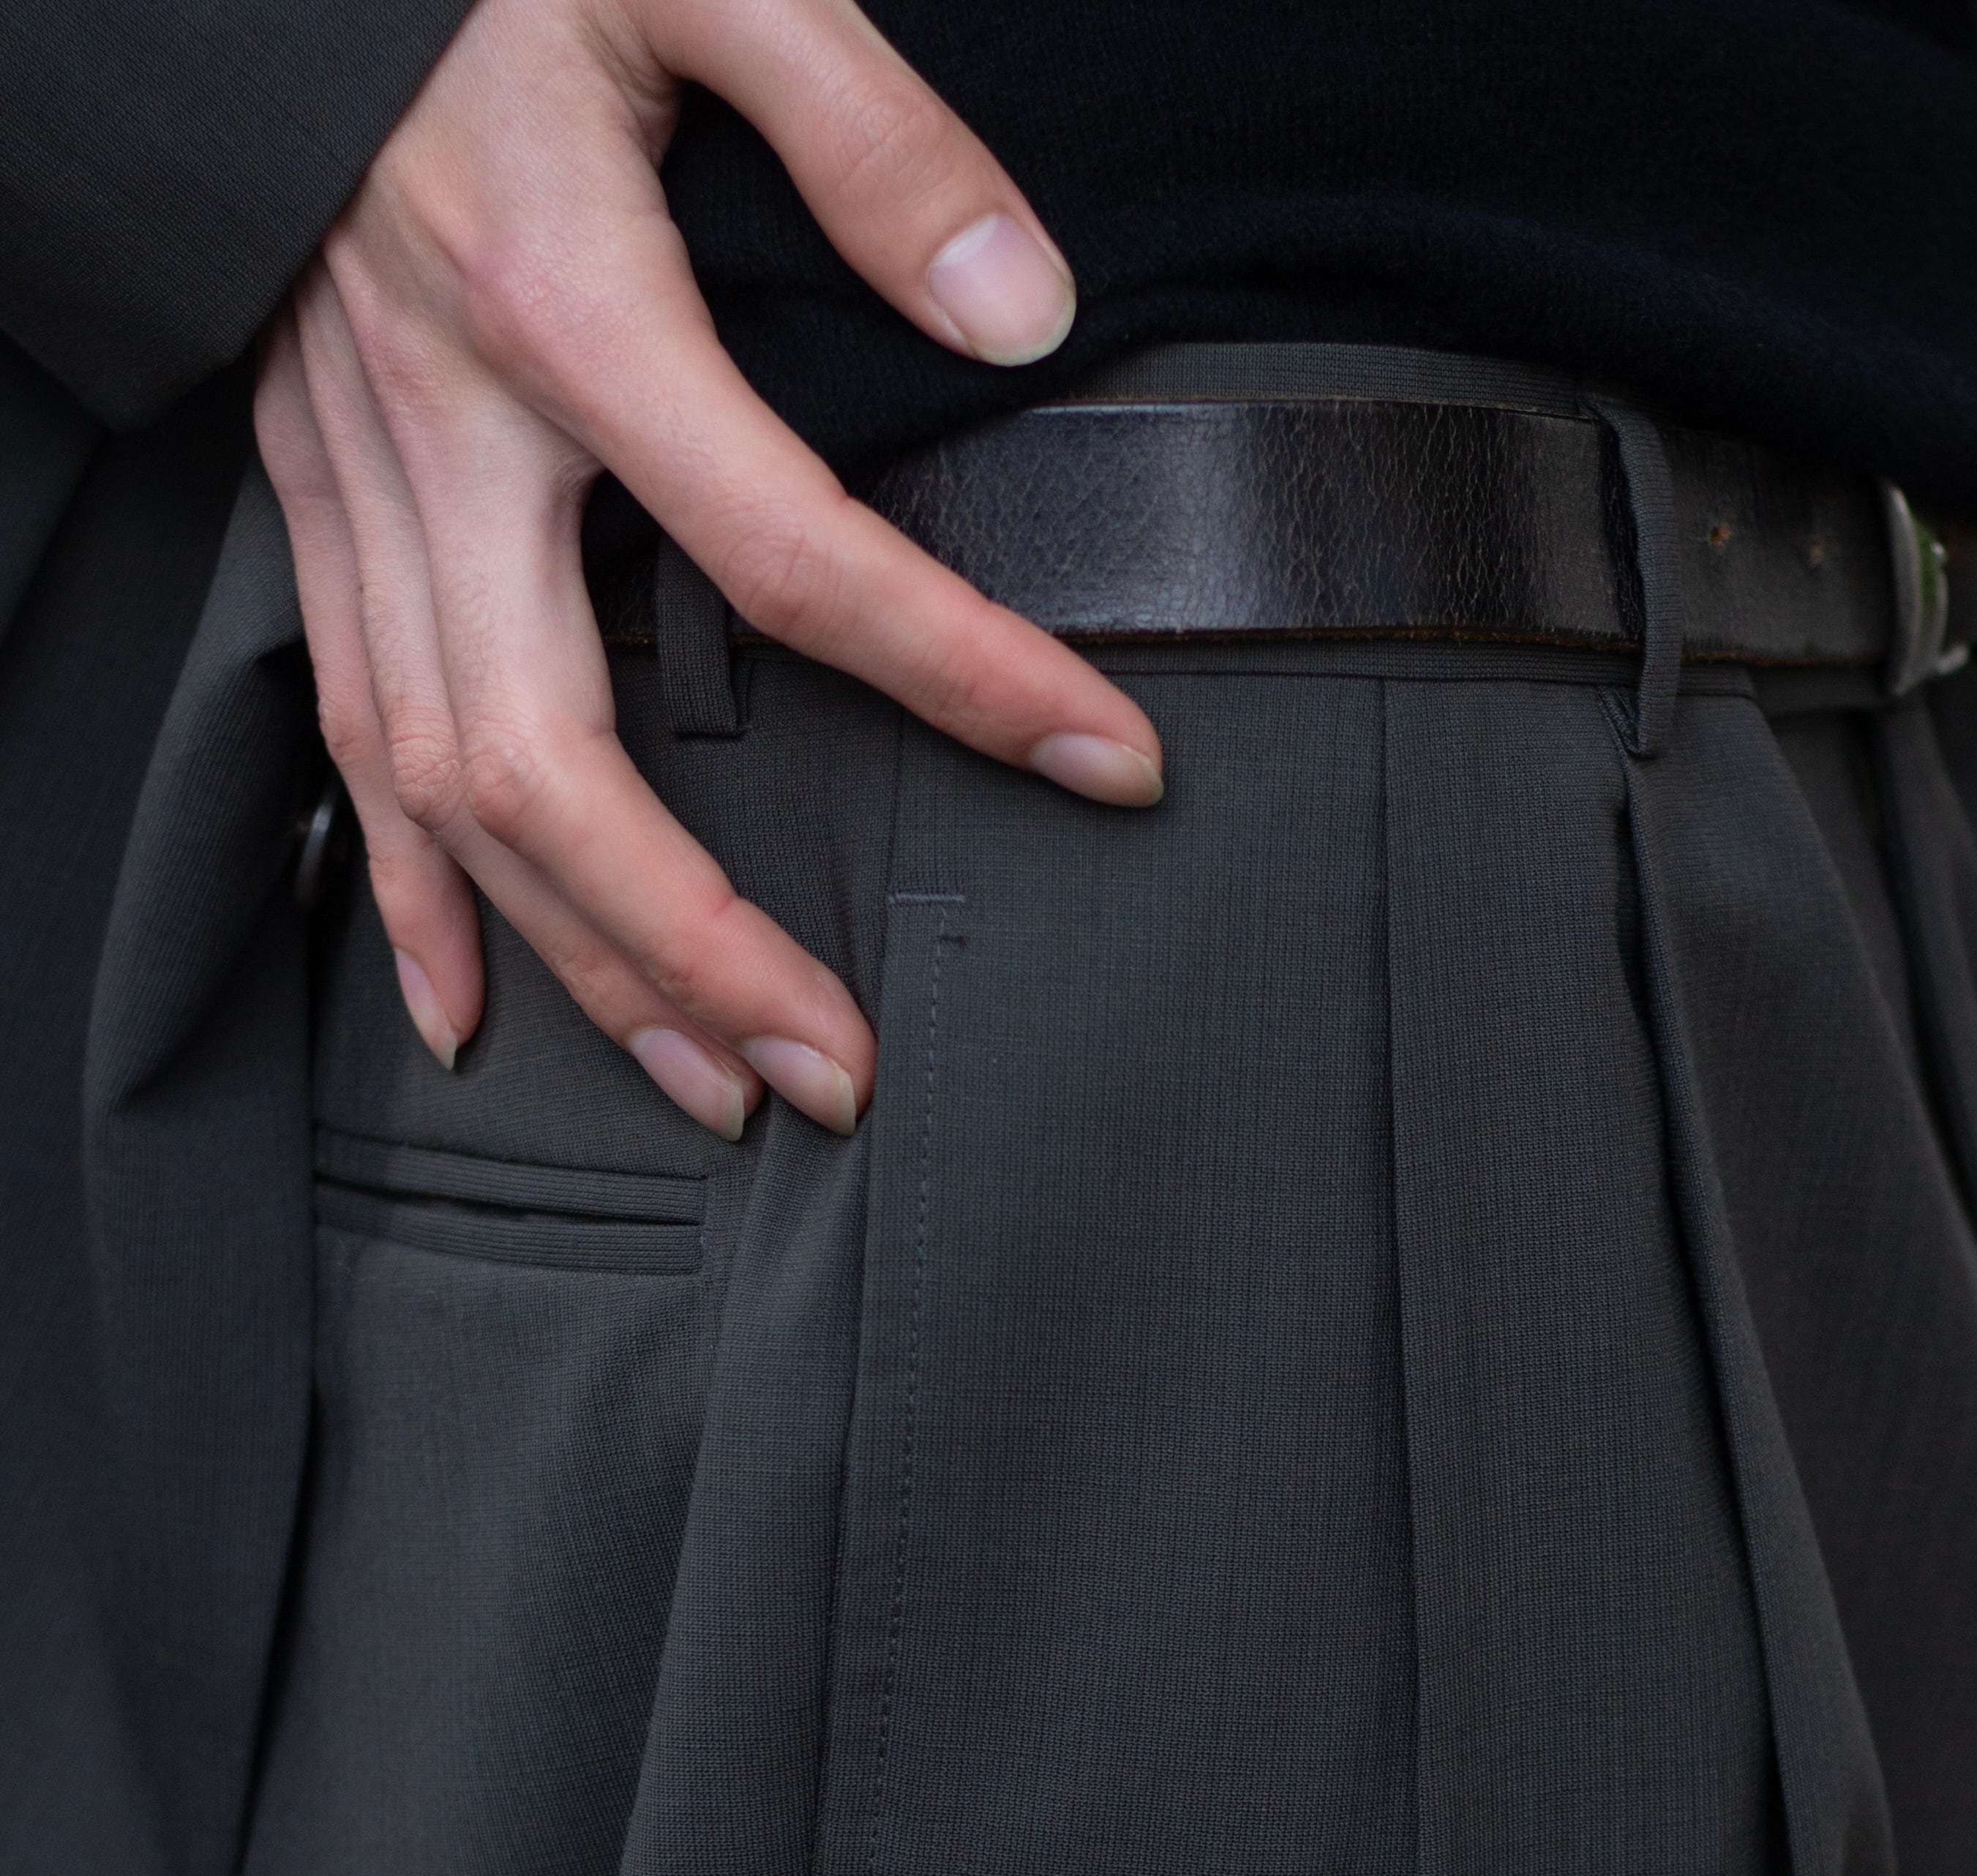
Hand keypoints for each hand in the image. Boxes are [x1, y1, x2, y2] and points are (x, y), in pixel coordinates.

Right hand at [254, 0, 1162, 1140]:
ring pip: (449, 789)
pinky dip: (408, 891)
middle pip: (560, 760)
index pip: (792, 555)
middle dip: (701, 944)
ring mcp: (359, 478)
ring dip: (581, 959)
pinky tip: (470, 1008)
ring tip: (712, 1083)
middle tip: (834, 1068)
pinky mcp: (313, 491)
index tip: (1103, 764)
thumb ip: (869, 132)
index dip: (962, 680)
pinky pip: (346, 734)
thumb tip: (1018, 304)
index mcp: (562, 306)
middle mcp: (443, 429)